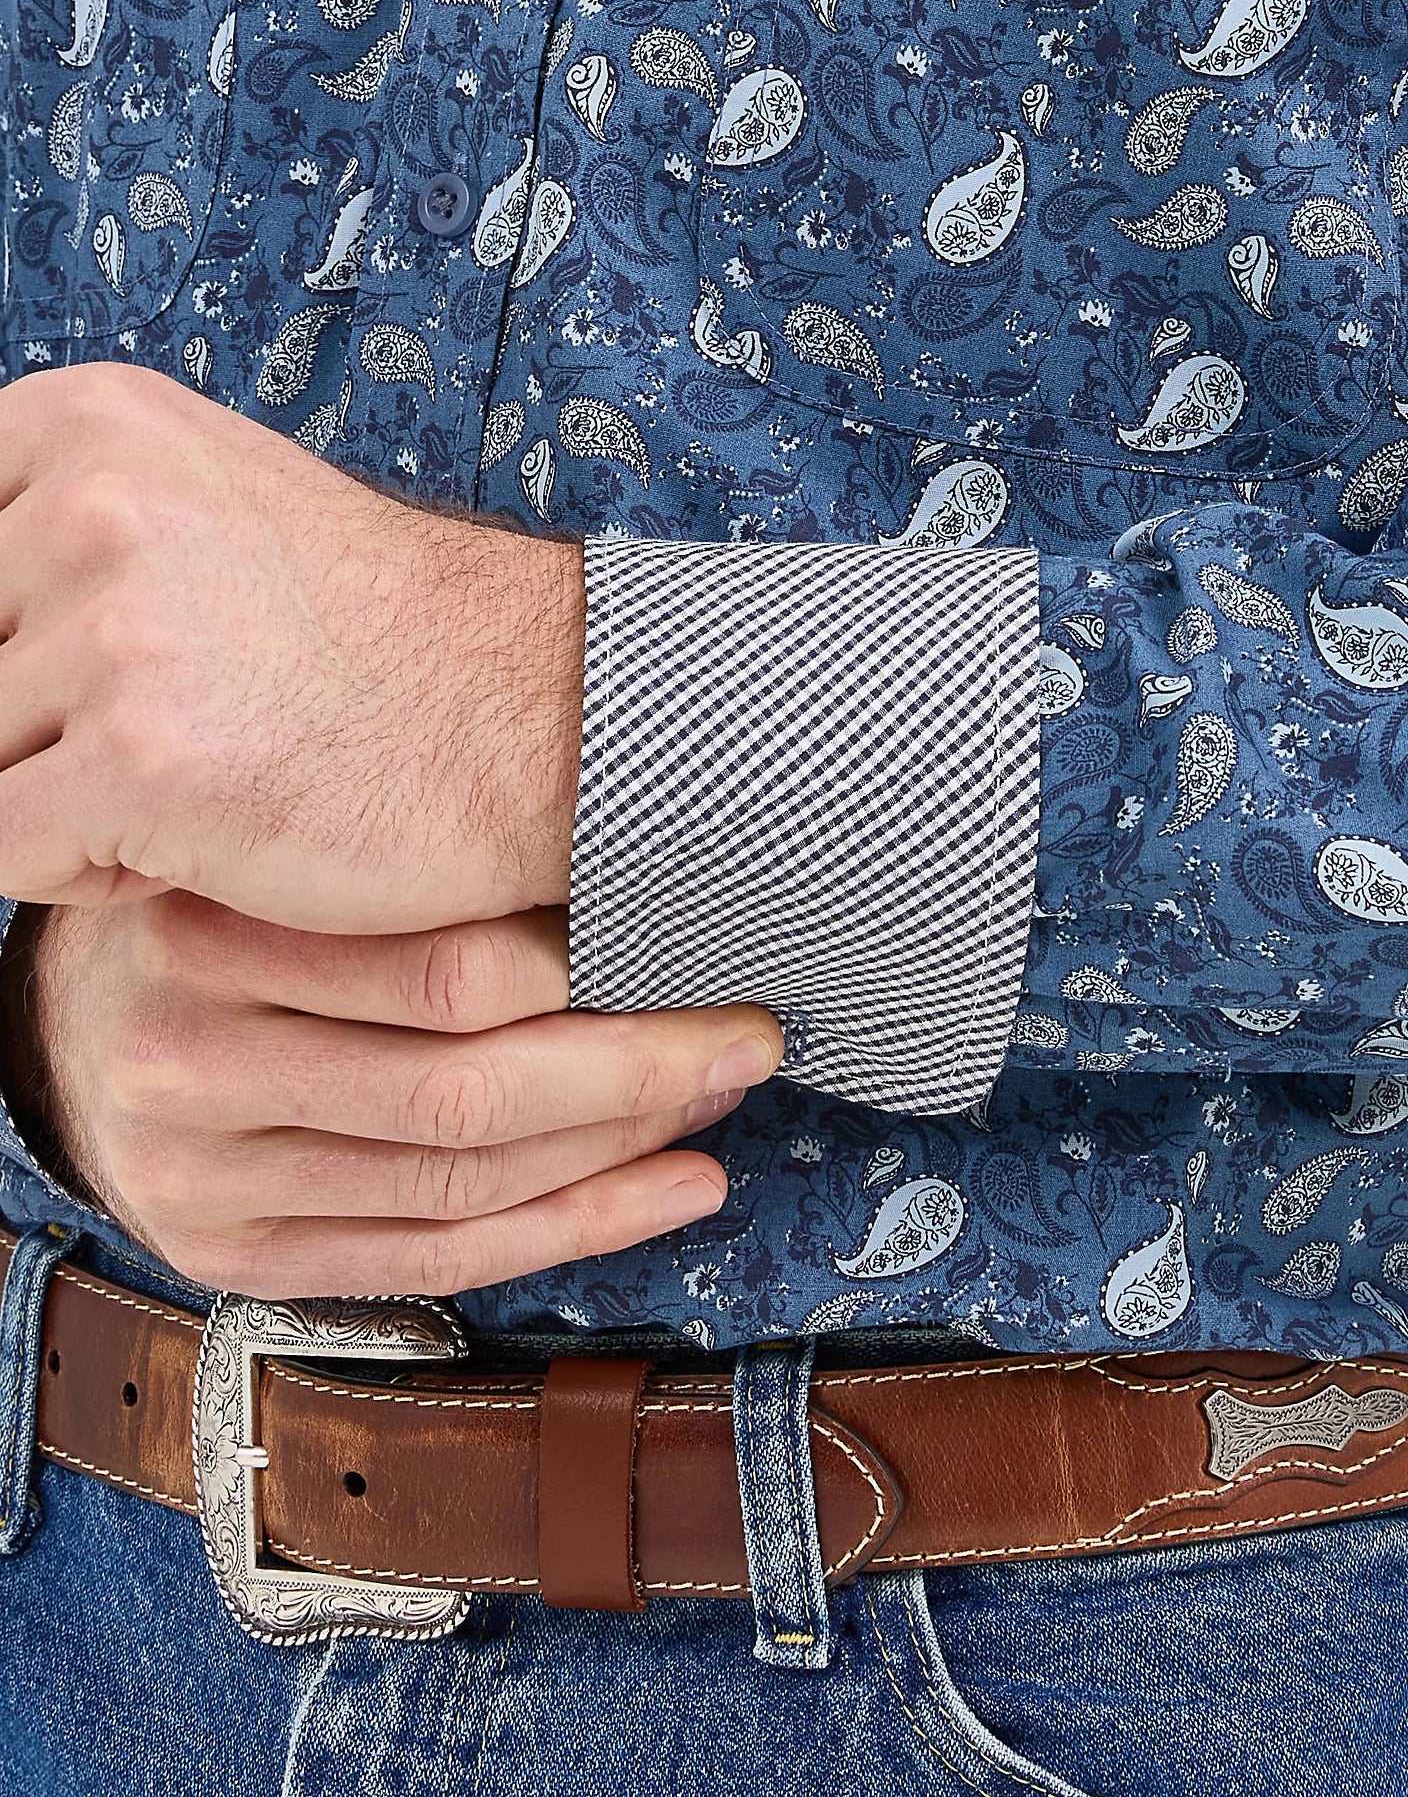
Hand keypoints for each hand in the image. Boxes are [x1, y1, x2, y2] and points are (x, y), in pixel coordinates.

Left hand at [0, 362, 583, 932]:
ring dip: (68, 802)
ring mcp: (116, 632)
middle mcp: (91, 505)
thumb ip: (59, 537)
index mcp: (90, 423)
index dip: (21, 646)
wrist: (532, 713)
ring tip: (200, 782)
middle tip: (179, 730)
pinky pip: (5, 850)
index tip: (110, 669)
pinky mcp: (141, 760)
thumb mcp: (199, 509)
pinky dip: (90, 873)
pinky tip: (202, 837)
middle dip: (40, 729)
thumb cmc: (377, 640)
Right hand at [28, 892, 781, 1296]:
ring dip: (619, 1152)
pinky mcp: (236, 1260)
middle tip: (743, 1036)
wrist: (77, 1029)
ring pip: (463, 1184)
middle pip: (467, 1093)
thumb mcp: (273, 857)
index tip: (692, 943)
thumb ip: (398, 870)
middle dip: (636, 1072)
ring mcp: (206, 1184)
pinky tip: (665, 1192)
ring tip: (717, 1103)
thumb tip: (614, 862)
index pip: (449, 975)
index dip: (596, 971)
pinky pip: (435, 1259)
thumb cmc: (211, 922)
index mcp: (203, 941)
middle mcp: (190, 1073)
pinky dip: (570, 1229)